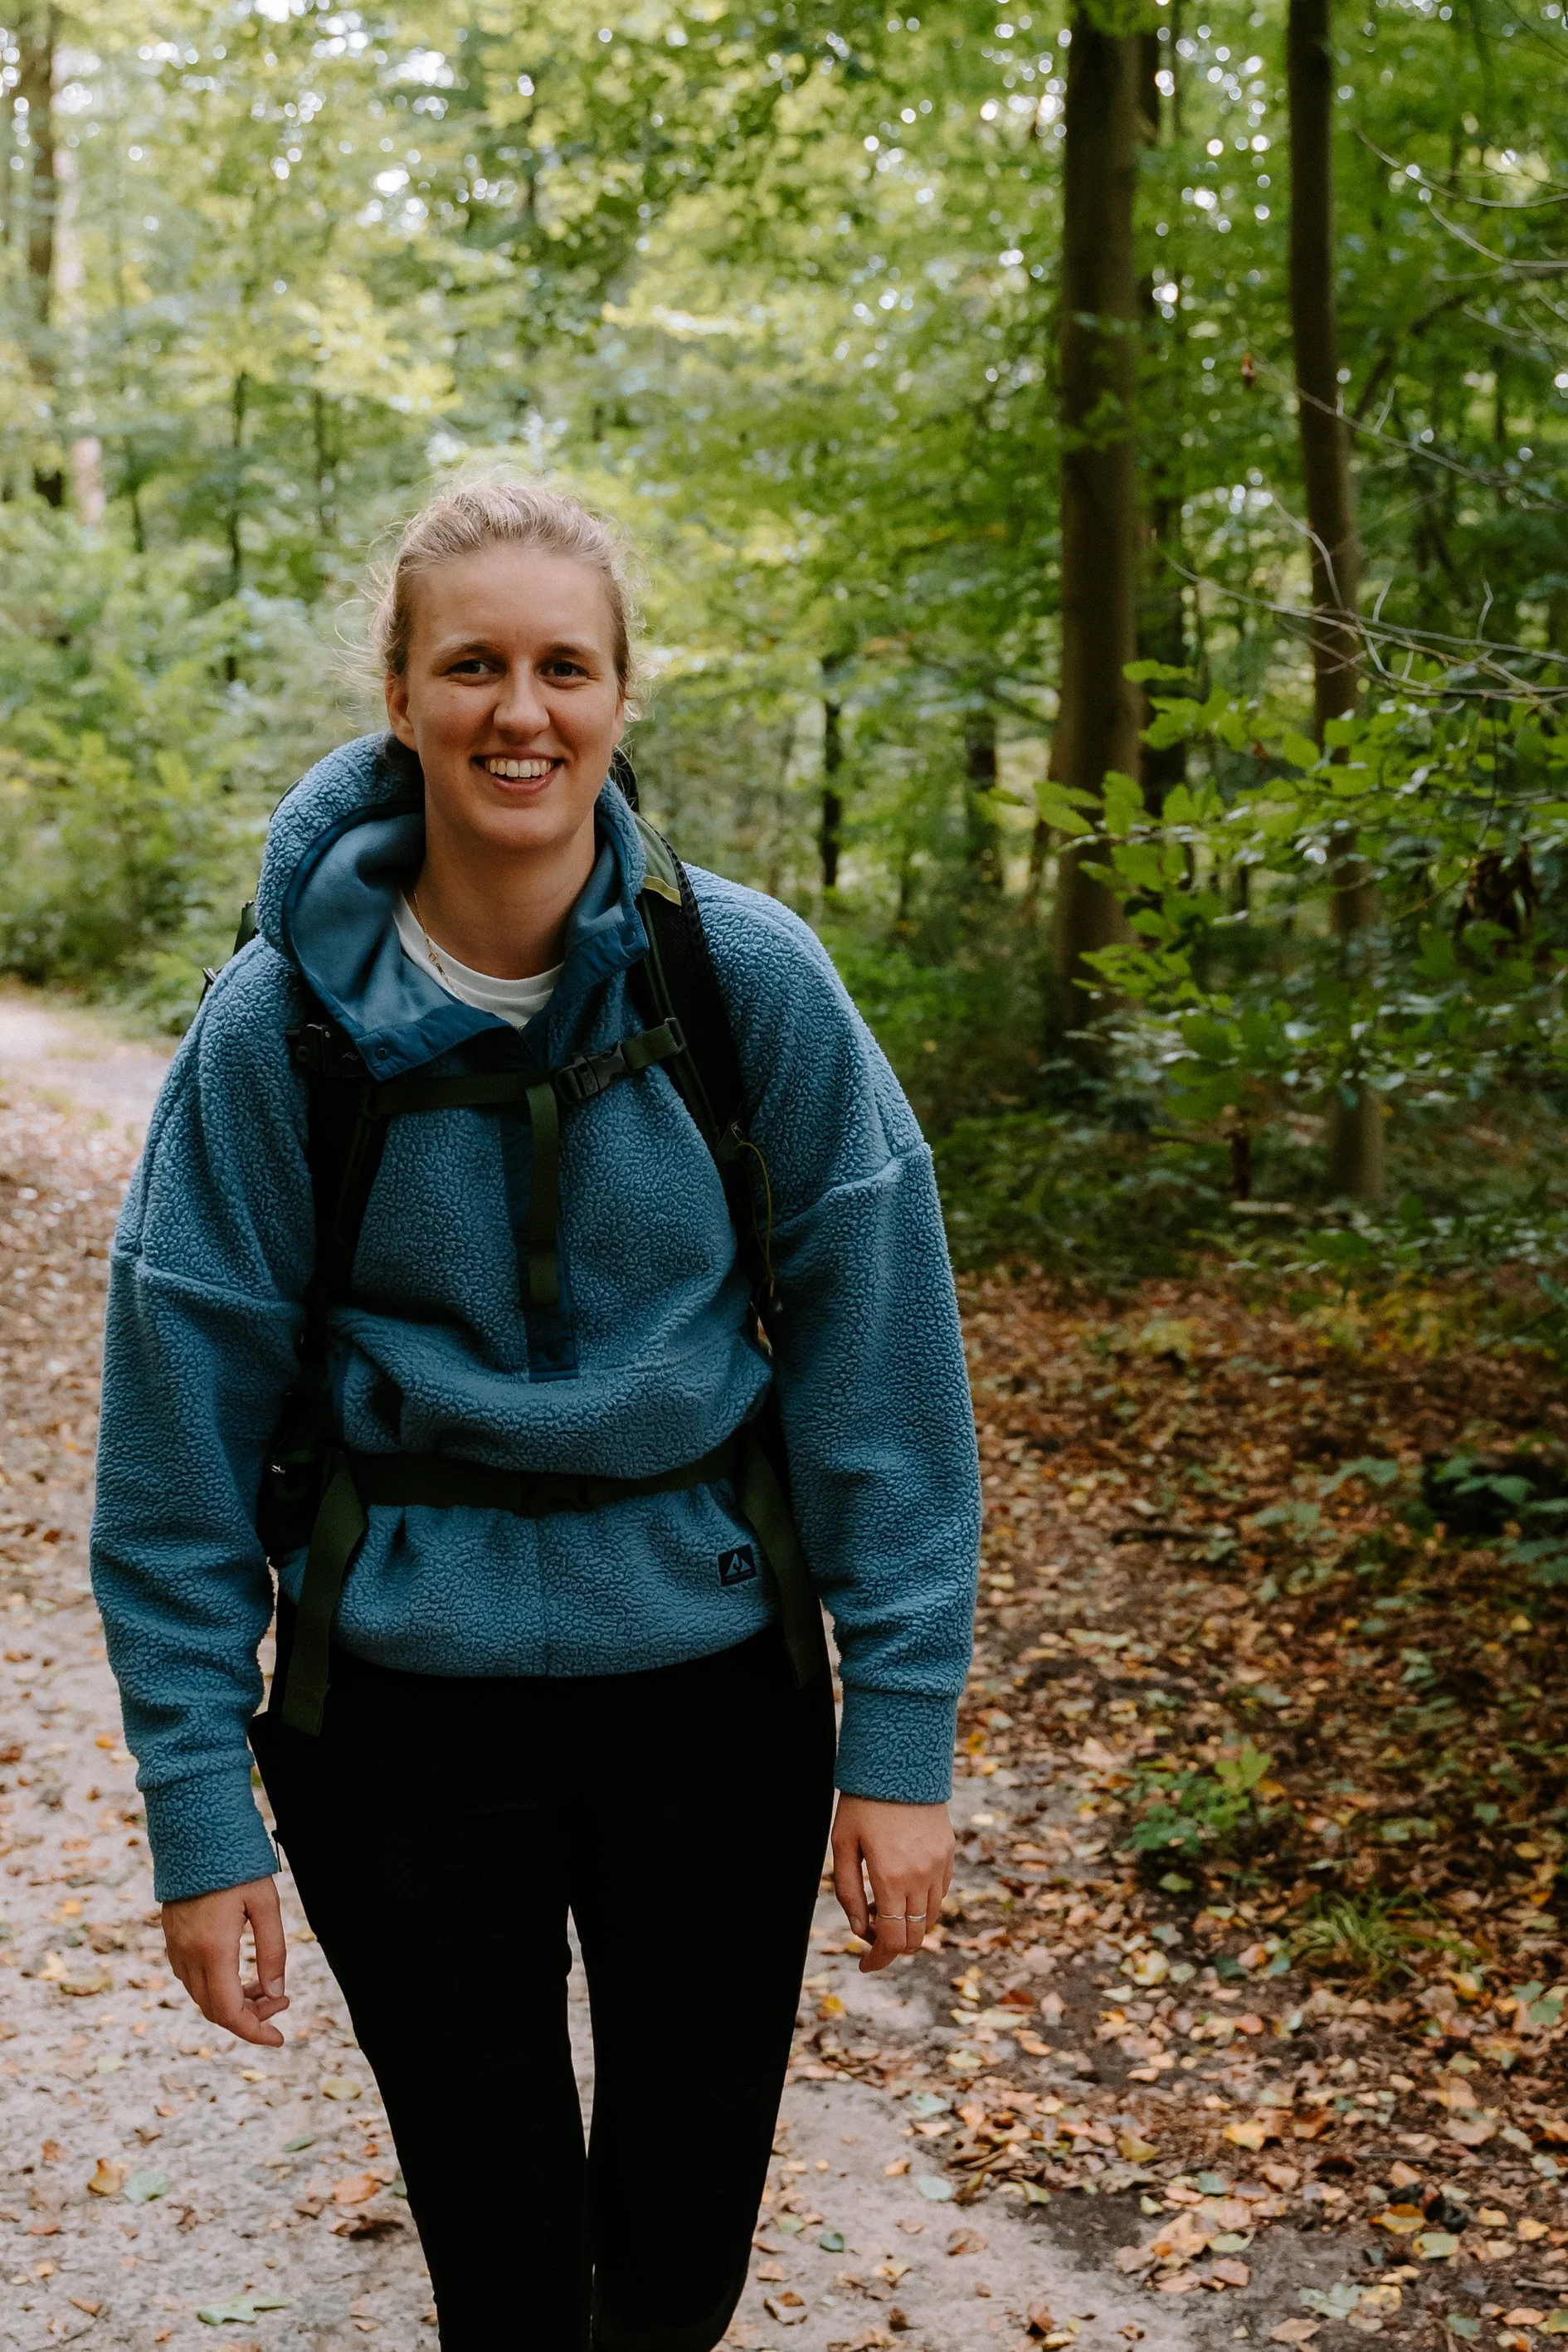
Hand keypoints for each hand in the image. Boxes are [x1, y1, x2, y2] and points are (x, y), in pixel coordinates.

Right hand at [163, 1877, 288, 2047]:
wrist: (195, 1833)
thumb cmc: (235, 1865)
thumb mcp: (266, 1904)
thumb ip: (273, 1951)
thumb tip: (276, 1993)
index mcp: (212, 1950)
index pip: (228, 2013)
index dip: (254, 2032)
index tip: (279, 2039)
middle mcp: (187, 1956)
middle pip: (215, 2010)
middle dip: (250, 2016)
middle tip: (282, 2000)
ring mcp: (175, 1948)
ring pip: (203, 1996)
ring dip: (234, 2001)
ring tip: (267, 1986)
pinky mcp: (172, 1939)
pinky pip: (193, 1979)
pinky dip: (218, 1987)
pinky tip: (241, 1972)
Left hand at [831, 1795, 953, 1973]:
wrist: (900, 1762)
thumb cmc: (863, 1803)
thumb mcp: (843, 1844)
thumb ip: (848, 1892)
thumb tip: (859, 1930)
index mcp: (891, 1877)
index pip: (891, 1940)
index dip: (878, 1960)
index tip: (865, 1965)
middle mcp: (921, 1876)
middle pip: (914, 1936)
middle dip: (892, 1946)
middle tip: (869, 1933)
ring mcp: (939, 1865)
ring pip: (930, 1918)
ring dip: (908, 1924)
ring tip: (882, 1905)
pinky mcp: (948, 1853)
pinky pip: (940, 1894)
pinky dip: (923, 1904)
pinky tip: (902, 1887)